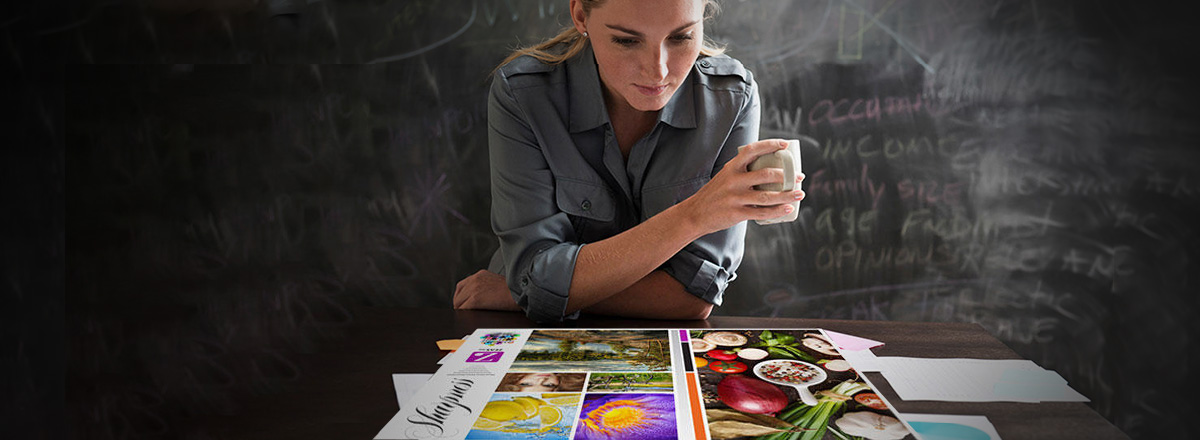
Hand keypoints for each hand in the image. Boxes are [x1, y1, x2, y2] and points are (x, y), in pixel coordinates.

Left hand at [453, 270, 521, 310]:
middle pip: (458, 295)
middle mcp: (475, 279)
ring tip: (467, 315)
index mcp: (480, 275)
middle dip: (460, 304)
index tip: (463, 304)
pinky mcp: (476, 299)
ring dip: (462, 310)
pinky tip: (471, 316)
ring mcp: (474, 289)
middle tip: (464, 312)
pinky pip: (463, 308)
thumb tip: (481, 298)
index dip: (461, 297)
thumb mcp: (497, 283)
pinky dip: (465, 314)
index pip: (461, 286)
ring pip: (459, 302)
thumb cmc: (514, 291)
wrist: (521, 293)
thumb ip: (486, 286)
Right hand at [678, 139, 806, 233]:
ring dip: (787, 194)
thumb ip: (743, 171)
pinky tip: (788, 209)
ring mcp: (735, 197)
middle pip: (765, 174)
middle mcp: (733, 180)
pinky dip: (777, 211)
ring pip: (767, 195)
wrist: (695, 213)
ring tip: (800, 193)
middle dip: (787, 175)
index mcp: (731, 167)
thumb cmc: (715, 194)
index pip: (752, 150)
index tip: (785, 144)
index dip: (770, 145)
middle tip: (799, 177)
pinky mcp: (736, 213)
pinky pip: (761, 212)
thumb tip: (769, 167)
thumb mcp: (725, 176)